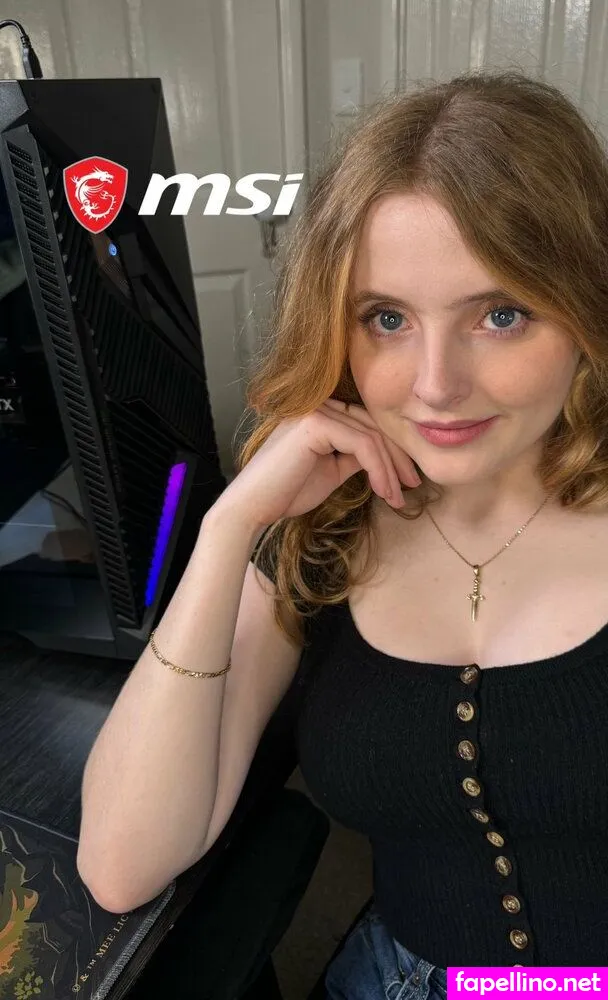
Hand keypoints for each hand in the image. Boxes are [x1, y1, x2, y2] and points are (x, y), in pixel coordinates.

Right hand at [212, 397, 420, 530]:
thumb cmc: (286, 493)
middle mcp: (317, 405)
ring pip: (371, 436)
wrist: (252, 508)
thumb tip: (384, 457)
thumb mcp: (331, 470)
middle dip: (398, 457)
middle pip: (373, 425)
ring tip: (398, 497)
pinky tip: (384, 491)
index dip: (391, 449)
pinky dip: (378, 470)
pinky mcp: (315, 424)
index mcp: (319, 413)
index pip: (366, 423)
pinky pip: (362, 445)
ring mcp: (315, 411)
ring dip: (390, 469)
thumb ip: (354, 457)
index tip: (407, 478)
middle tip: (413, 484)